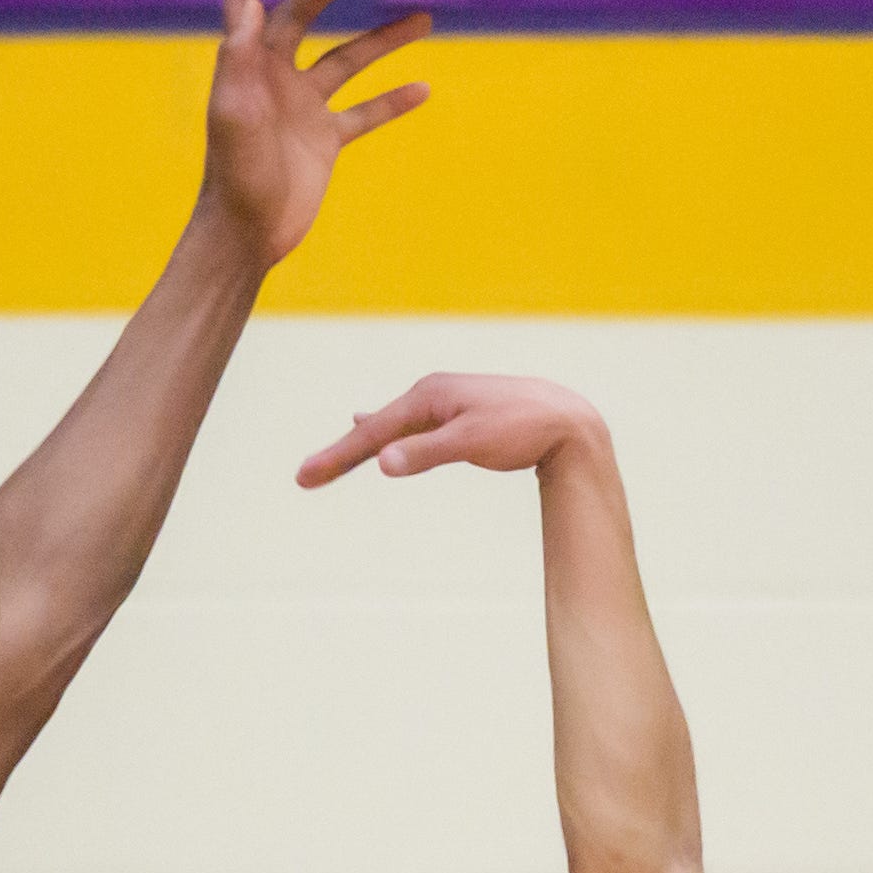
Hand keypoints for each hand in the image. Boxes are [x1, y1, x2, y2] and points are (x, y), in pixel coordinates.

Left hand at [196, 0, 430, 269]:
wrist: (247, 234)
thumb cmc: (234, 175)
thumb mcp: (234, 114)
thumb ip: (239, 58)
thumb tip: (253, 0)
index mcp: (249, 64)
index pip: (247, 0)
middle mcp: (276, 76)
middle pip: (306, 14)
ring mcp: (303, 107)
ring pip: (349, 60)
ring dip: (384, 39)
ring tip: (426, 16)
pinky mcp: (325, 139)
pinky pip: (365, 112)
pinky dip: (392, 101)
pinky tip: (425, 87)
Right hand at [297, 371, 605, 486]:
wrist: (568, 421)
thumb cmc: (523, 429)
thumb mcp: (472, 443)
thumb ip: (425, 453)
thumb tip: (381, 463)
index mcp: (429, 396)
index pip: (373, 432)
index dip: (337, 457)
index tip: (305, 477)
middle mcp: (431, 394)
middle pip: (375, 429)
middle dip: (340, 454)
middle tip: (304, 478)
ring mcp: (443, 403)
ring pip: (390, 428)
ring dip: (359, 445)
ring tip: (329, 459)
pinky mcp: (456, 415)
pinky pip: (408, 426)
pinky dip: (384, 432)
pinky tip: (374, 431)